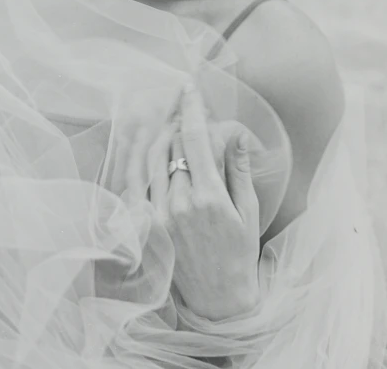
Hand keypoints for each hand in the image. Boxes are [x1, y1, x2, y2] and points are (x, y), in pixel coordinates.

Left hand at [149, 81, 260, 320]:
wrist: (219, 299)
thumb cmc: (240, 253)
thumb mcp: (248, 210)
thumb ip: (238, 169)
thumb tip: (235, 133)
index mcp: (209, 196)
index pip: (195, 138)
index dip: (191, 107)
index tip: (189, 86)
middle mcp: (180, 202)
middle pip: (172, 143)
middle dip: (180, 120)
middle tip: (186, 109)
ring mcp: (159, 215)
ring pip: (152, 159)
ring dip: (160, 135)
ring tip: (170, 124)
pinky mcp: (148, 225)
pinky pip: (138, 182)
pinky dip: (141, 160)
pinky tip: (146, 147)